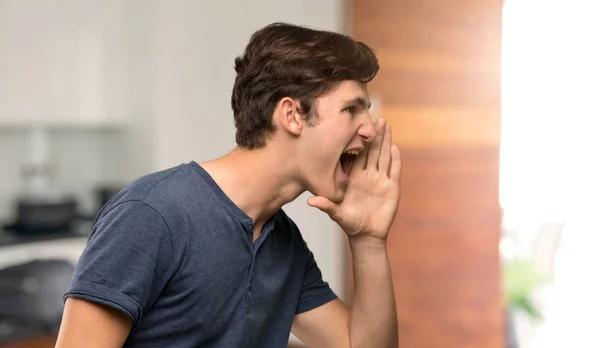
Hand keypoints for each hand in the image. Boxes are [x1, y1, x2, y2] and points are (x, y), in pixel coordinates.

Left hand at [308, 118, 401, 240]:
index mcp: (354, 177)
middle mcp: (368, 176)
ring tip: (386, 125)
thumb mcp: (336, 213)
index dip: (358, 140)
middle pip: (372, 151)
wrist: (366, 235)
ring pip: (384, 156)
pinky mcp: (392, 188)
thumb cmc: (349, 223)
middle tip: (376, 117)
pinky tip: (395, 148)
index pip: (357, 155)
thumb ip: (326, 206)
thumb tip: (310, 202)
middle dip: (375, 134)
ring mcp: (381, 180)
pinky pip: (394, 171)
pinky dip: (396, 160)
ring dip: (386, 141)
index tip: (356, 125)